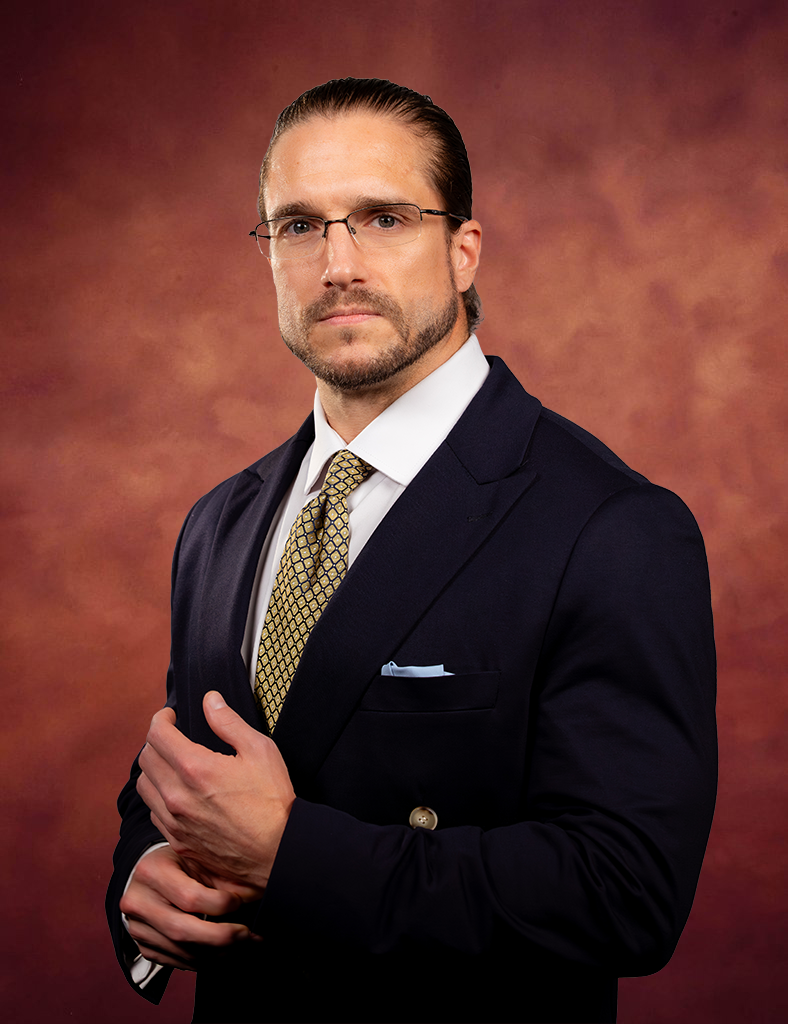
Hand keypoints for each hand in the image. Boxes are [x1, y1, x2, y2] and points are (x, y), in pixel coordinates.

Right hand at [119, 845, 261, 970]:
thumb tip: (257, 892)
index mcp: (151, 871)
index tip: (239, 903)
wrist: (147, 875)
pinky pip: (176, 961)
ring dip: (217, 953)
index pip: (189, 897)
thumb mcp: (195, 856)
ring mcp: (137, 928)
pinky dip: (203, 960)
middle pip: (182, 931)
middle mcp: (138, 902)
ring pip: (181, 951)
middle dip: (221, 937)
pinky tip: (222, 952)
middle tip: (248, 935)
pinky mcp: (143, 946)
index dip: (220, 905)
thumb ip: (219, 874)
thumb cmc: (178, 862)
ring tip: (242, 945)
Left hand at [137, 691, 294, 898]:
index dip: (161, 718)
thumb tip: (210, 700)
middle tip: (172, 736)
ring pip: (144, 787)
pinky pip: (154, 813)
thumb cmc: (273, 800)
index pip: (157, 735)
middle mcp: (177, 796)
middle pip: (146, 758)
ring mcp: (175, 822)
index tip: (170, 715)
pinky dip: (159, 797)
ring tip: (172, 763)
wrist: (278, 851)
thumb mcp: (259, 750)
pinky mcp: (178, 841)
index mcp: (195, 769)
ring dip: (154, 769)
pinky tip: (178, 793)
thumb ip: (228, 722)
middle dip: (156, 740)